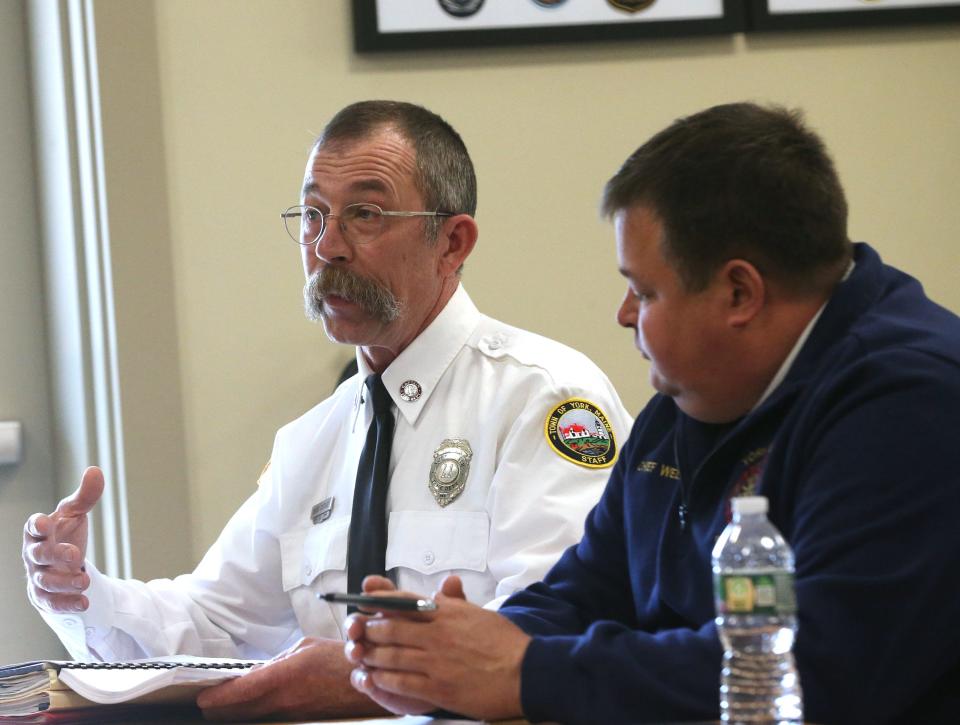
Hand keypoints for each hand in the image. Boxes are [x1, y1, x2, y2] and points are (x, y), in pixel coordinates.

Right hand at [22, 466, 103, 612]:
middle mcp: (34, 554)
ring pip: (44, 581)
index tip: (44, 522)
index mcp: (40, 531)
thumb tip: (95, 470)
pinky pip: (52, 603)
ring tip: (84, 581)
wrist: (61, 564)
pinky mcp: (46, 597)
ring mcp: (39, 576)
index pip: (33, 527)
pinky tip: (84, 602)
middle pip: (37, 555)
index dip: (37, 525)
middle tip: (76, 555)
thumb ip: (85, 495)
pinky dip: (67, 603)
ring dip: (64, 582)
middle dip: (54, 555)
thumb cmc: (64, 533)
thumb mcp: (75, 513)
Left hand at [196, 636, 384, 720]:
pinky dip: (253, 714)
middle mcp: (284, 699)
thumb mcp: (306, 648)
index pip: (241, 691)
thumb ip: (278, 661)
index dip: (218, 696)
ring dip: (234, 713)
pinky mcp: (299, 720)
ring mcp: (291, 714)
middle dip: (218, 708)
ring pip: (252, 718)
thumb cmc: (339, 659)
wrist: (367, 681)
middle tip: (206, 702)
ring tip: (219, 706)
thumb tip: (256, 672)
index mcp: (285, 676)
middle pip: (239, 712)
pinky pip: (268, 718)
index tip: (202, 696)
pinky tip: (249, 709)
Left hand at [347, 575, 530, 720]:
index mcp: (447, 612)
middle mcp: (437, 633)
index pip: (403, 601)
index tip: (365, 603)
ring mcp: (435, 661)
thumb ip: (454, 603)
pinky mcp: (437, 687)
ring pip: (390, 655)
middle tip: (357, 631)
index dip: (379, 601)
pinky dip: (382, 679)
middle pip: (390, 627)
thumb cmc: (504, 642)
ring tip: (361, 655)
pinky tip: (374, 678)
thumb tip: (438, 593)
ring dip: (371, 654)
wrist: (526, 672)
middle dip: (368, 629)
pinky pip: (400, 682)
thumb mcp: (477, 613)